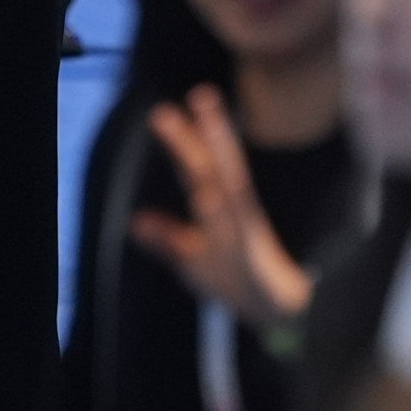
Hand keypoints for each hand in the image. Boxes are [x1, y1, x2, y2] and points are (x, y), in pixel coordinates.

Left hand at [130, 85, 317, 330]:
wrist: (276, 312)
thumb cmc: (236, 281)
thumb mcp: (191, 259)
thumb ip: (166, 238)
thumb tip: (133, 221)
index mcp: (218, 209)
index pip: (198, 169)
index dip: (182, 140)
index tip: (163, 112)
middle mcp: (231, 210)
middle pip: (211, 166)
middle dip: (197, 135)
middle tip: (191, 98)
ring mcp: (243, 228)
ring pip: (230, 181)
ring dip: (219, 148)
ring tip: (210, 120)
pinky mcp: (252, 251)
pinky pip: (240, 224)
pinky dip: (228, 207)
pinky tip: (215, 192)